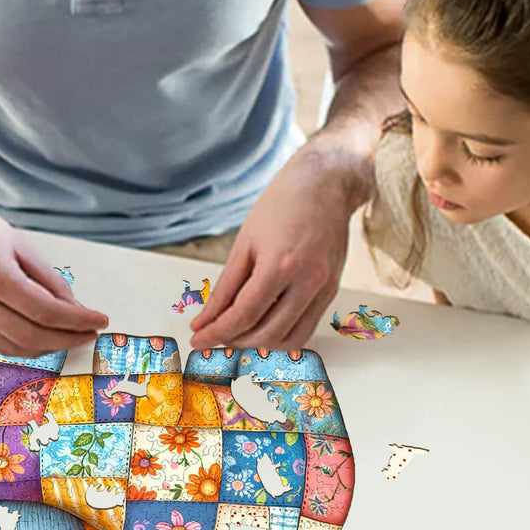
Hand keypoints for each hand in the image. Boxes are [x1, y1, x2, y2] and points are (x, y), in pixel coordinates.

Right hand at [0, 181, 107, 355]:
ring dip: (44, 347)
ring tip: (65, 337)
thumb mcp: (19, 243)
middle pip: (32, 337)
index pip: (47, 312)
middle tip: (86, 334)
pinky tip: (37, 334)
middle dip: (66, 339)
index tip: (98, 321)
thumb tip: (73, 307)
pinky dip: (19, 343)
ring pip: (12, 347)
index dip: (78, 321)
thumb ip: (48, 279)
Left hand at [189, 140, 368, 349]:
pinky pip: (306, 328)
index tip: (197, 339)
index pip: (243, 314)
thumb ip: (225, 287)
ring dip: (258, 345)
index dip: (216, 332)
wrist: (325, 184)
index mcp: (280, 264)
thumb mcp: (244, 243)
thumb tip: (205, 320)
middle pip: (266, 333)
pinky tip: (261, 327)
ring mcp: (324, 288)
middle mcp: (307, 281)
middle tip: (213, 336)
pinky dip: (281, 336)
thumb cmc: (282, 205)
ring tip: (236, 334)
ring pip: (290, 339)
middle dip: (234, 341)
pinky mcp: (332, 291)